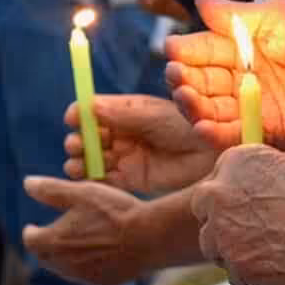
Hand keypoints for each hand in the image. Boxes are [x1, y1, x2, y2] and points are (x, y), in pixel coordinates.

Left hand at [22, 176, 145, 284]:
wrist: (149, 238)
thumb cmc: (114, 212)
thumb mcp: (82, 193)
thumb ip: (51, 190)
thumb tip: (27, 183)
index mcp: (55, 241)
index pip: (30, 240)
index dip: (30, 232)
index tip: (32, 227)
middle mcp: (65, 264)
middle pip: (45, 258)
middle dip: (44, 247)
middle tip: (49, 235)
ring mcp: (85, 276)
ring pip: (64, 269)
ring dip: (63, 257)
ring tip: (72, 243)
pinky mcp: (103, 281)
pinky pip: (86, 274)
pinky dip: (85, 264)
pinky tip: (97, 252)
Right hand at [64, 95, 216, 193]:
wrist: (211, 156)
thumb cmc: (188, 127)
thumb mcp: (154, 116)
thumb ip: (122, 115)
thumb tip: (89, 106)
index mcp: (126, 111)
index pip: (93, 110)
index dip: (80, 114)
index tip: (73, 119)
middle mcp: (122, 133)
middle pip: (88, 135)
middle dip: (78, 139)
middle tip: (77, 144)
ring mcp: (124, 156)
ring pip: (92, 157)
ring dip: (80, 158)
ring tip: (78, 161)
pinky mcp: (130, 178)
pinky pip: (104, 178)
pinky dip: (90, 177)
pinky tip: (84, 175)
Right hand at [165, 0, 284, 167]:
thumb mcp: (279, 15)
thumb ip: (236, 15)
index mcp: (240, 46)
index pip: (201, 51)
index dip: (183, 52)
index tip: (171, 51)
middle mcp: (241, 77)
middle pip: (199, 83)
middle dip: (182, 81)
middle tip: (176, 78)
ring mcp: (252, 106)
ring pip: (211, 111)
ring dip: (193, 108)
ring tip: (187, 99)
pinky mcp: (268, 131)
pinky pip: (236, 135)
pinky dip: (216, 134)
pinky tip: (202, 127)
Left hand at [192, 145, 284, 284]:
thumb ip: (263, 174)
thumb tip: (262, 183)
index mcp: (234, 161)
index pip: (217, 176)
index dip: (231, 193)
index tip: (243, 203)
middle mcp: (218, 192)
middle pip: (203, 208)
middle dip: (220, 218)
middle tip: (246, 229)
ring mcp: (221, 231)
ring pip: (212, 244)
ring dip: (231, 249)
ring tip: (264, 251)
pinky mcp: (233, 264)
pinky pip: (234, 274)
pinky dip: (249, 276)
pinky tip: (273, 269)